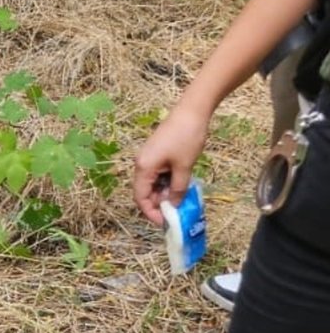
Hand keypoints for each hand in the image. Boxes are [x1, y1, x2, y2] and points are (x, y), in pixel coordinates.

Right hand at [131, 105, 209, 224]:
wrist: (192, 110)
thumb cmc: (187, 137)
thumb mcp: (184, 167)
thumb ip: (178, 189)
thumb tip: (174, 205)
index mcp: (143, 168)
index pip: (140, 197)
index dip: (151, 212)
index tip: (165, 222)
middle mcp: (141, 164)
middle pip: (145, 191)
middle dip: (159, 203)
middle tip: (176, 210)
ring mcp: (148, 157)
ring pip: (153, 183)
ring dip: (165, 192)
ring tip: (181, 197)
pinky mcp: (156, 152)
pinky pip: (158, 173)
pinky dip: (167, 181)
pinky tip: (180, 183)